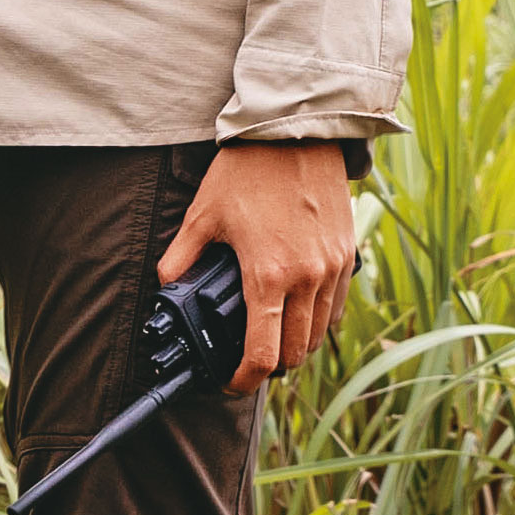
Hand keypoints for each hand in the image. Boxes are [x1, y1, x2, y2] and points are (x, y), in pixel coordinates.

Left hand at [172, 134, 362, 392]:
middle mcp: (307, 279)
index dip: (243, 380)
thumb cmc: (247, 170)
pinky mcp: (348, 255)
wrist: (297, 132)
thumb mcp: (202, 215)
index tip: (230, 381)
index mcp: (267, 276)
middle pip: (295, 354)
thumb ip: (181, 258)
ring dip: (296, 344)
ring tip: (272, 336)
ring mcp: (332, 269)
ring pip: (319, 334)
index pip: (262, 355)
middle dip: (270, 365)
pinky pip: (336, 306)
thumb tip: (166, 286)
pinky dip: (318, 319)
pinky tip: (298, 309)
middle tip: (248, 358)